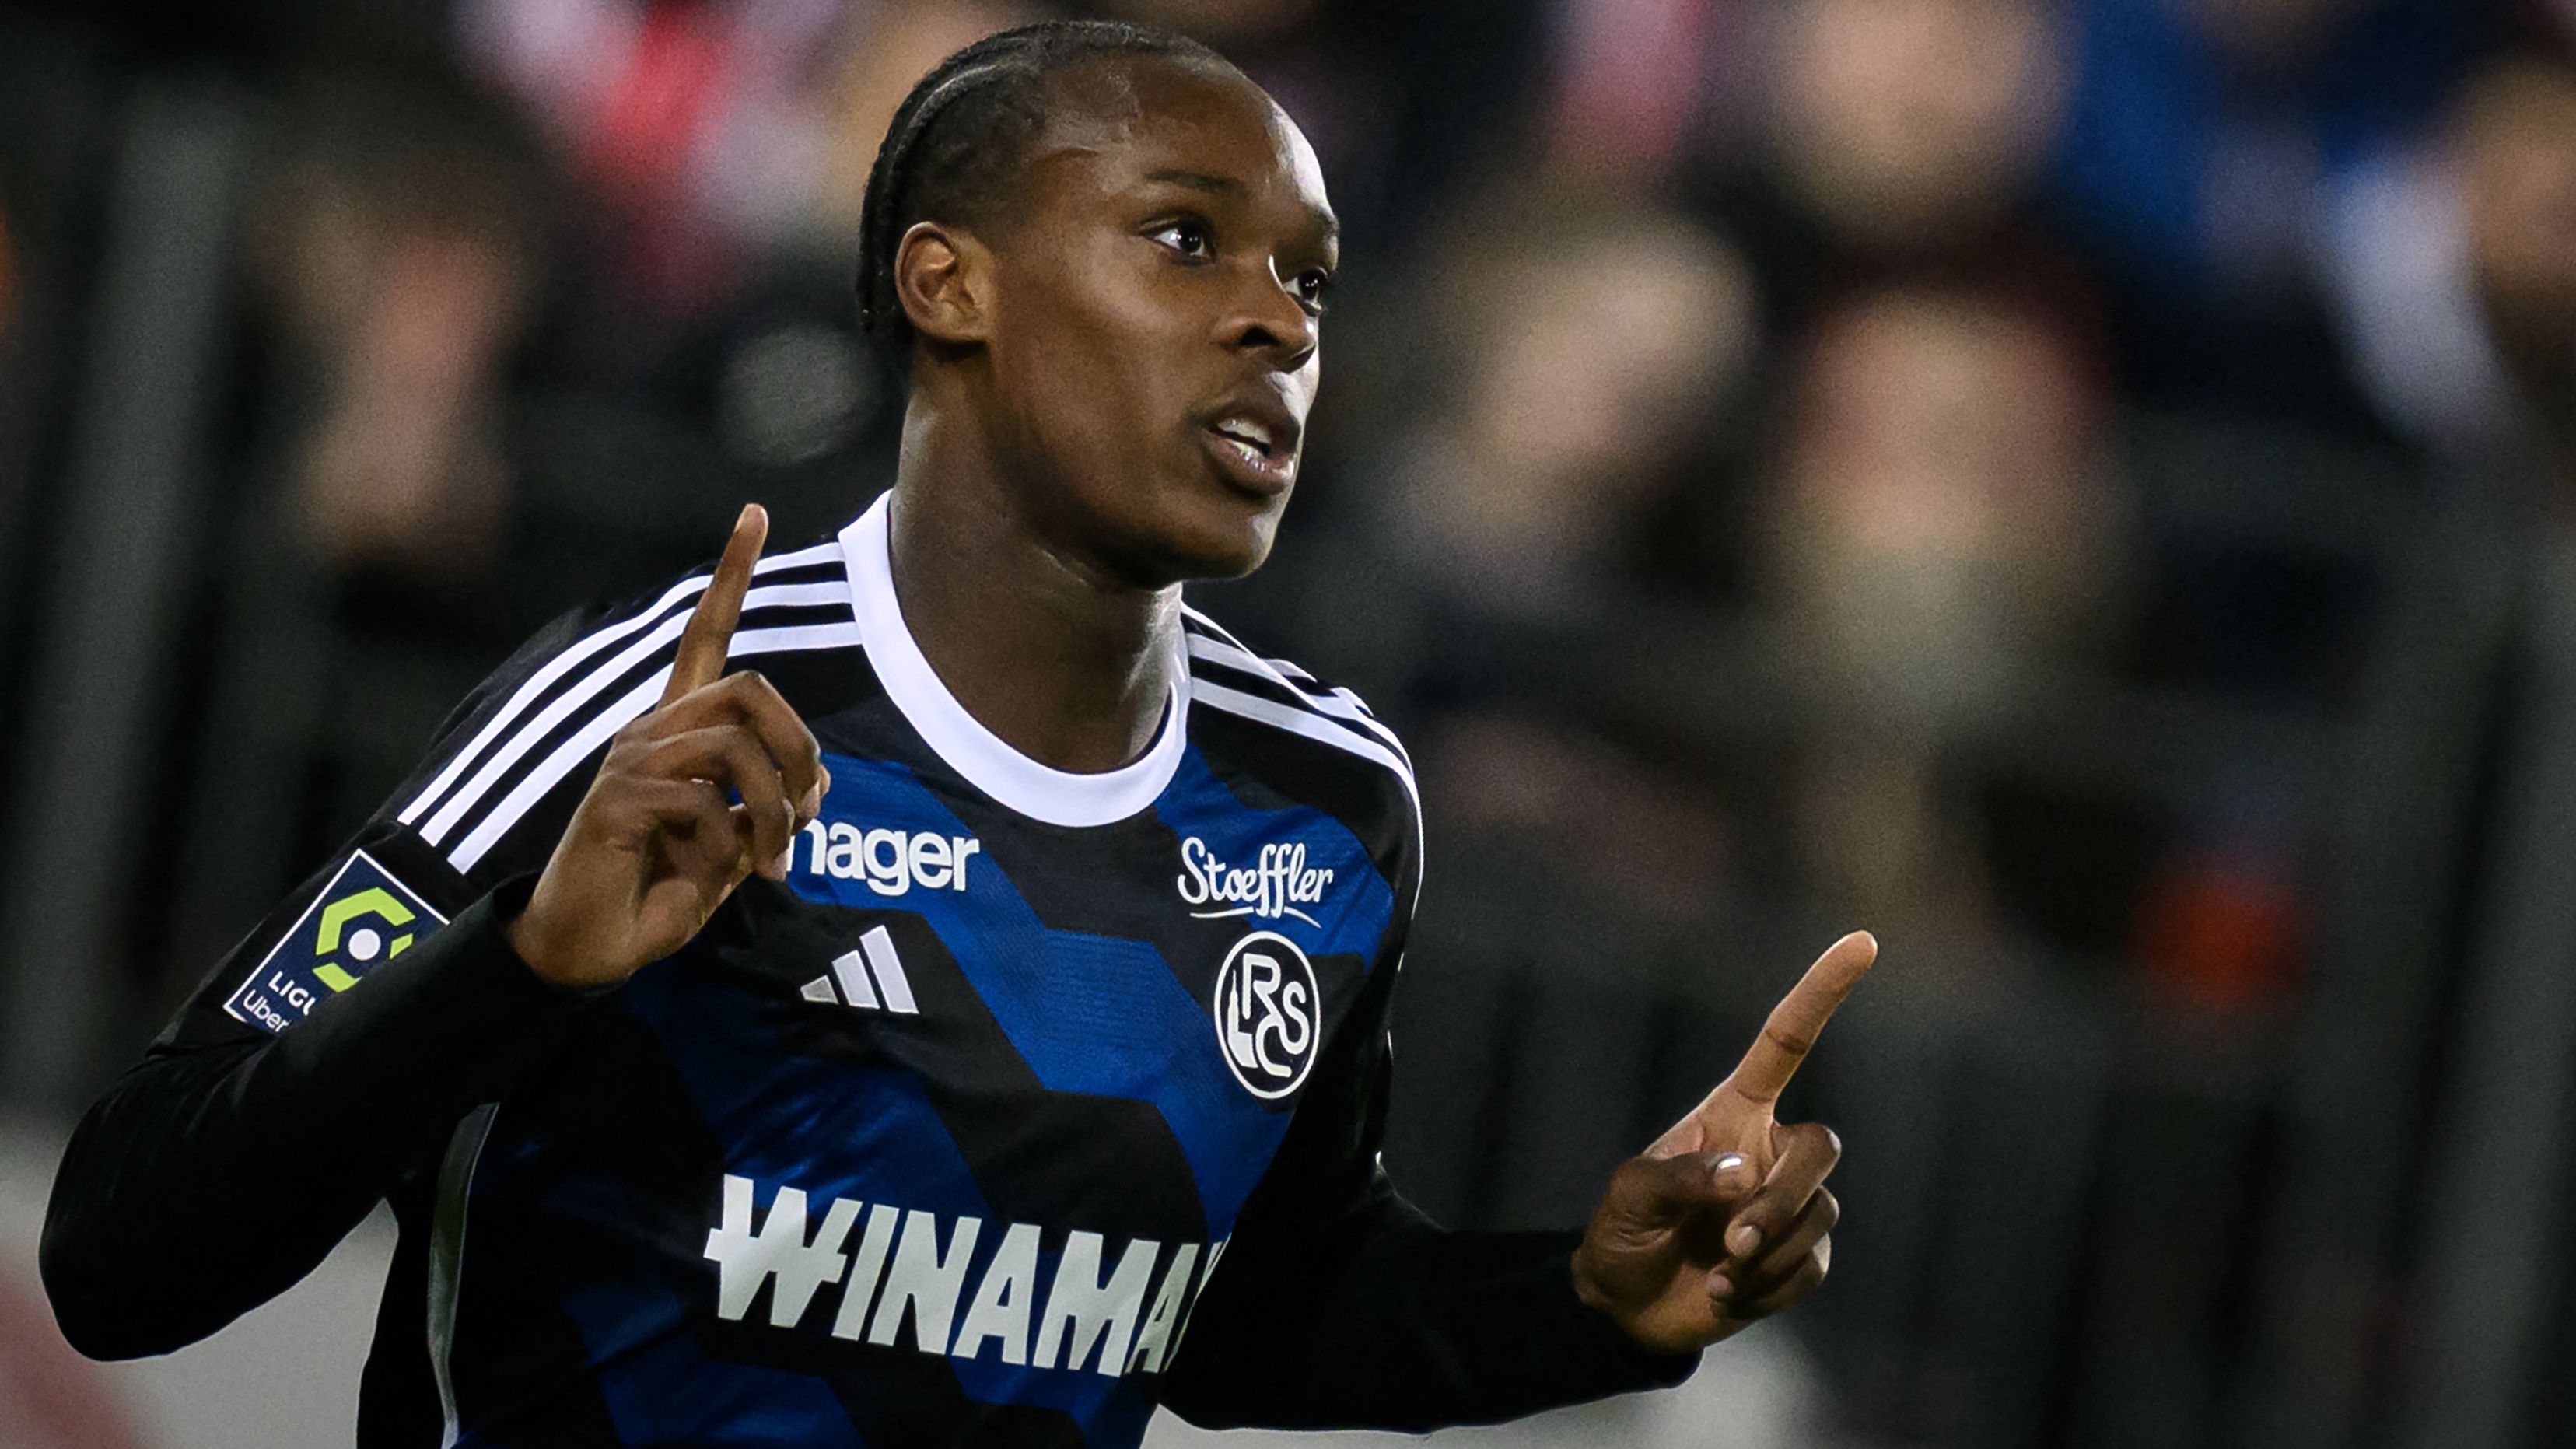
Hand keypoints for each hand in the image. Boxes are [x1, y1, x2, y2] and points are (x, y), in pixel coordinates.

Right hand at [507, 505, 828, 988]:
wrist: (590, 944)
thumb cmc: (660, 889)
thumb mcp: (735, 845)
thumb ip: (774, 808)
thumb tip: (817, 785)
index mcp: (679, 729)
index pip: (704, 634)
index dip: (731, 573)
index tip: (755, 510)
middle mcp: (652, 730)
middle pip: (753, 690)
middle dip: (800, 752)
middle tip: (805, 814)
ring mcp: (631, 762)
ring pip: (738, 749)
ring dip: (775, 812)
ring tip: (769, 862)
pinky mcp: (617, 802)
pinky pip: (707, 807)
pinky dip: (730, 850)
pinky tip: (713, 877)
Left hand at [1571, 931, 1875, 1353]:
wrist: (1627, 1307)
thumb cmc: (1623, 1233)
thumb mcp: (1631, 1194)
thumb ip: (1681, 1176)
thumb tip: (1743, 1175)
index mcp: (1733, 1112)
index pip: (1786, 1043)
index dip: (1822, 993)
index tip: (1862, 942)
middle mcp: (1771, 1149)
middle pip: (1823, 1148)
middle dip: (1783, 1199)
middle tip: (1732, 1242)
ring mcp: (1791, 1203)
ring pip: (1822, 1212)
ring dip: (1769, 1251)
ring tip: (1718, 1275)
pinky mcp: (1801, 1257)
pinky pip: (1813, 1266)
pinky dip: (1768, 1288)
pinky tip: (1726, 1295)